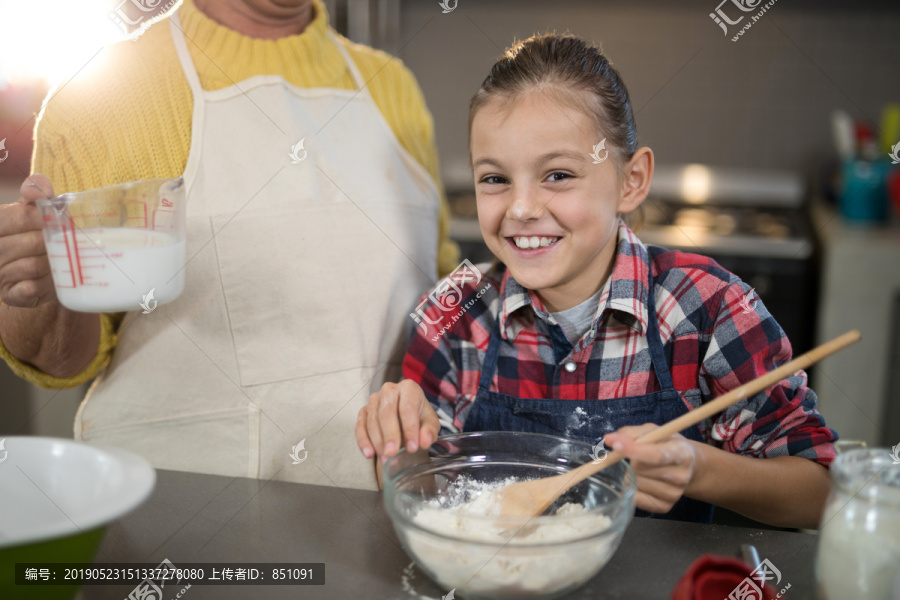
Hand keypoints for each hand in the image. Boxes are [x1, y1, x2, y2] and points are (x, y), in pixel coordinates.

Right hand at [0, 175, 56, 307]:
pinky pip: (30, 289)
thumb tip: (37, 191)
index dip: (44, 218)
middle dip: (53, 242)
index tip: (60, 219)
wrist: (40, 272)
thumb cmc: (34, 234)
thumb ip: (35, 192)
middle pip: (32, 242)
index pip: (19, 216)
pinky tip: (48, 279)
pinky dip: (44, 284)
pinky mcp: (10, 295)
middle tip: (63, 243)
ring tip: (58, 260)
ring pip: (35, 265)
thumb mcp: (33, 210)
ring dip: (54, 263)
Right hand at [355, 379, 439, 462]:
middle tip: (393, 453)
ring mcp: (374, 400)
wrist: (406, 417)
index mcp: (409, 388)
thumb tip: (425, 441)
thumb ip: (429, 431)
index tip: (413, 447)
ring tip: (385, 458)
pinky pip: (360, 426)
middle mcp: (389, 390)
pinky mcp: (364, 411)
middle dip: (390, 435)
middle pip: (387, 412)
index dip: (410, 429)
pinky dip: (363, 441)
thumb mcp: (430, 423)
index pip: (408, 407)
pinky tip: (369, 454)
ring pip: (372, 420)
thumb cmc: (419, 418)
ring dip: (377, 441)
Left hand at [603, 423, 698, 513]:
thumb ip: (631, 433)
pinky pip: (636, 498)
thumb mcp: (653, 431)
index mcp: (681, 453)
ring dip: (630, 474)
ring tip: (641, 468)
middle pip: (641, 470)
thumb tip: (609, 439)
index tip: (614, 445)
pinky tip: (641, 479)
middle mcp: (681, 476)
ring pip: (635, 484)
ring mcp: (674, 494)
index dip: (633, 450)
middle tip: (634, 456)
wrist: (687, 467)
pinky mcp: (664, 507)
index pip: (655, 455)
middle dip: (630, 460)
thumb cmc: (666, 445)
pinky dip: (631, 487)